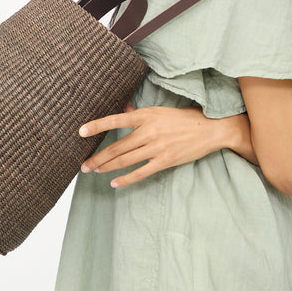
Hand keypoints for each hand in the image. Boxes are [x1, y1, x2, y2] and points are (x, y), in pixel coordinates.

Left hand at [78, 103, 251, 187]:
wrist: (210, 129)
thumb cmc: (185, 118)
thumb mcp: (160, 111)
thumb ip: (139, 112)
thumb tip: (124, 107)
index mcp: (146, 115)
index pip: (116, 120)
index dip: (97, 126)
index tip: (81, 131)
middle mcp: (148, 131)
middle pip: (117, 147)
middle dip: (98, 157)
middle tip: (83, 165)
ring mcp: (156, 147)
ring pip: (125, 160)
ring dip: (106, 167)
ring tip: (94, 171)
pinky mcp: (165, 161)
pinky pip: (140, 172)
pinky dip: (125, 179)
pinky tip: (114, 183)